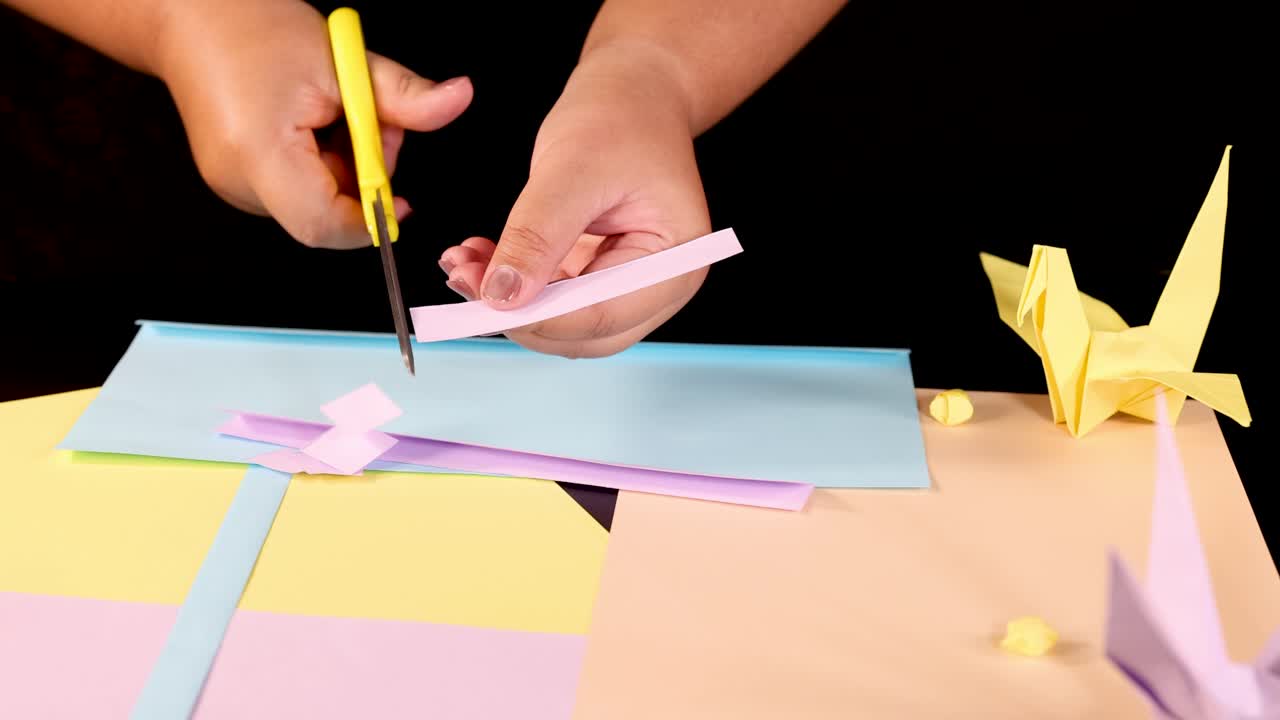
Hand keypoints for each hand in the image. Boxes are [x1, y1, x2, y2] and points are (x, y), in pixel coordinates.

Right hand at [154, 0, 471, 248]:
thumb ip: (404, 96)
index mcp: (260, 154)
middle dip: (365, 178)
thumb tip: (459, 98)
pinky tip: (318, 124)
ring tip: (341, 113)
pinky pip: (296, 189)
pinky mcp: (235, 178)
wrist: (188, 15)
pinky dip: (322, 163)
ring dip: (346, 167)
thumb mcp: (344, 59)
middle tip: (374, 124)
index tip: (399, 199)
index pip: (322, 225)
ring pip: (315, 202)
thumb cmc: (255, 28)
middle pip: (324, 216)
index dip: (369, 220)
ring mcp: (233, 184)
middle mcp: (239, 181)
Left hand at [437, 44, 710, 357]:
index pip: (602, 314)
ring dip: (510, 302)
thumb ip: (538, 235)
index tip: (483, 302)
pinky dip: (513, 283)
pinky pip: (552, 298)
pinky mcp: (599, 274)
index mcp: (675, 261)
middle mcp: (659, 283)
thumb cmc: (621, 117)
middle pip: (585, 332)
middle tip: (464, 280)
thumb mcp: (573, 169)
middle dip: (521, 315)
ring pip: (562, 321)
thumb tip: (503, 296)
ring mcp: (629, 283)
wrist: (633, 91)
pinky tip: (479, 257)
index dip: (540, 317)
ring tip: (462, 263)